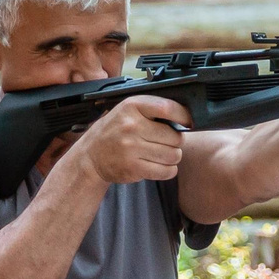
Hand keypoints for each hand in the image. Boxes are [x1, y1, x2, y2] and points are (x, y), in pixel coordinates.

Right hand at [72, 96, 188, 186]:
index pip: (168, 108)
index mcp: (132, 107)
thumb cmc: (114, 131)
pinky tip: (161, 165)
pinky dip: (168, 170)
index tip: (188, 122)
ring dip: (173, 156)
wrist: (90, 156)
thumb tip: (185, 116)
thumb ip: (152, 110)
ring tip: (162, 154)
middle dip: (176, 141)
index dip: (183, 116)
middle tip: (167, 142)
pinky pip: (165, 171)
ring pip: (173, 155)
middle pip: (174, 136)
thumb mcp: (127, 111)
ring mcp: (131, 148)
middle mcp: (131, 126)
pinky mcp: (133, 168)